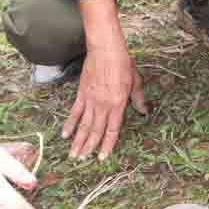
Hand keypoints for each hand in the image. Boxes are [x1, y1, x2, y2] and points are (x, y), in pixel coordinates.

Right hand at [63, 39, 146, 160]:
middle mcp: (103, 105)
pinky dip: (70, 124)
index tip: (102, 156)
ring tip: (73, 154)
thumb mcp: (135, 81)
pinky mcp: (82, 93)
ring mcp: (91, 100)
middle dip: (89, 147)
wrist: (105, 49)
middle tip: (82, 160)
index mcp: (118, 104)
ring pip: (84, 125)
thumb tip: (144, 112)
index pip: (112, 130)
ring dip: (78, 140)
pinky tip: (65, 134)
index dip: (107, 144)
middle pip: (96, 131)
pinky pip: (75, 112)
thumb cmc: (123, 63)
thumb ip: (138, 99)